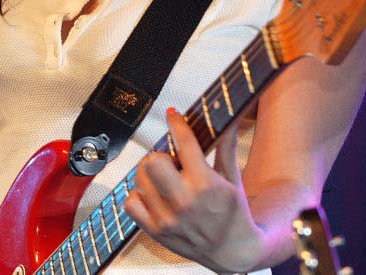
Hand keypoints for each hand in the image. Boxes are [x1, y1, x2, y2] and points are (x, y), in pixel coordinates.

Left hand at [124, 107, 264, 271]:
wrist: (233, 250)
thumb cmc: (234, 213)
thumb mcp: (234, 178)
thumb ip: (226, 147)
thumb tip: (229, 120)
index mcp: (206, 184)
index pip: (184, 143)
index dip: (177, 123)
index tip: (174, 115)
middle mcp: (184, 201)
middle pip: (153, 161)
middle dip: (161, 154)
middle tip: (172, 160)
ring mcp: (167, 218)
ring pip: (139, 180)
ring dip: (150, 174)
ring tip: (166, 179)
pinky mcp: (155, 231)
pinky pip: (130, 203)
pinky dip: (138, 195)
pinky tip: (154, 194)